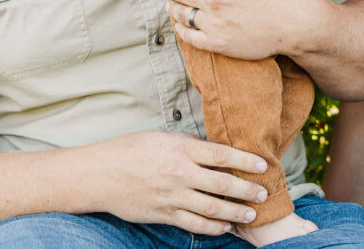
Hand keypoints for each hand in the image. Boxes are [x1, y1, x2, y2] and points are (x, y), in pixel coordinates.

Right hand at [94, 130, 268, 234]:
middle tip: (263, 194)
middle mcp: (179, 173)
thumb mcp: (162, 136)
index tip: (263, 166)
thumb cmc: (130, 149)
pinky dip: (212, 227)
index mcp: (180, 148)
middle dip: (247, 191)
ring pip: (212, 208)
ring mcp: (172, 196)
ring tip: (251, 214)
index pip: (222, 155)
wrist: (100, 174)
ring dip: (235, 213)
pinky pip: (193, 224)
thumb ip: (189, 144)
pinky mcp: (163, 214)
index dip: (246, 161)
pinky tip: (225, 227)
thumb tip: (214, 150)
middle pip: (222, 184)